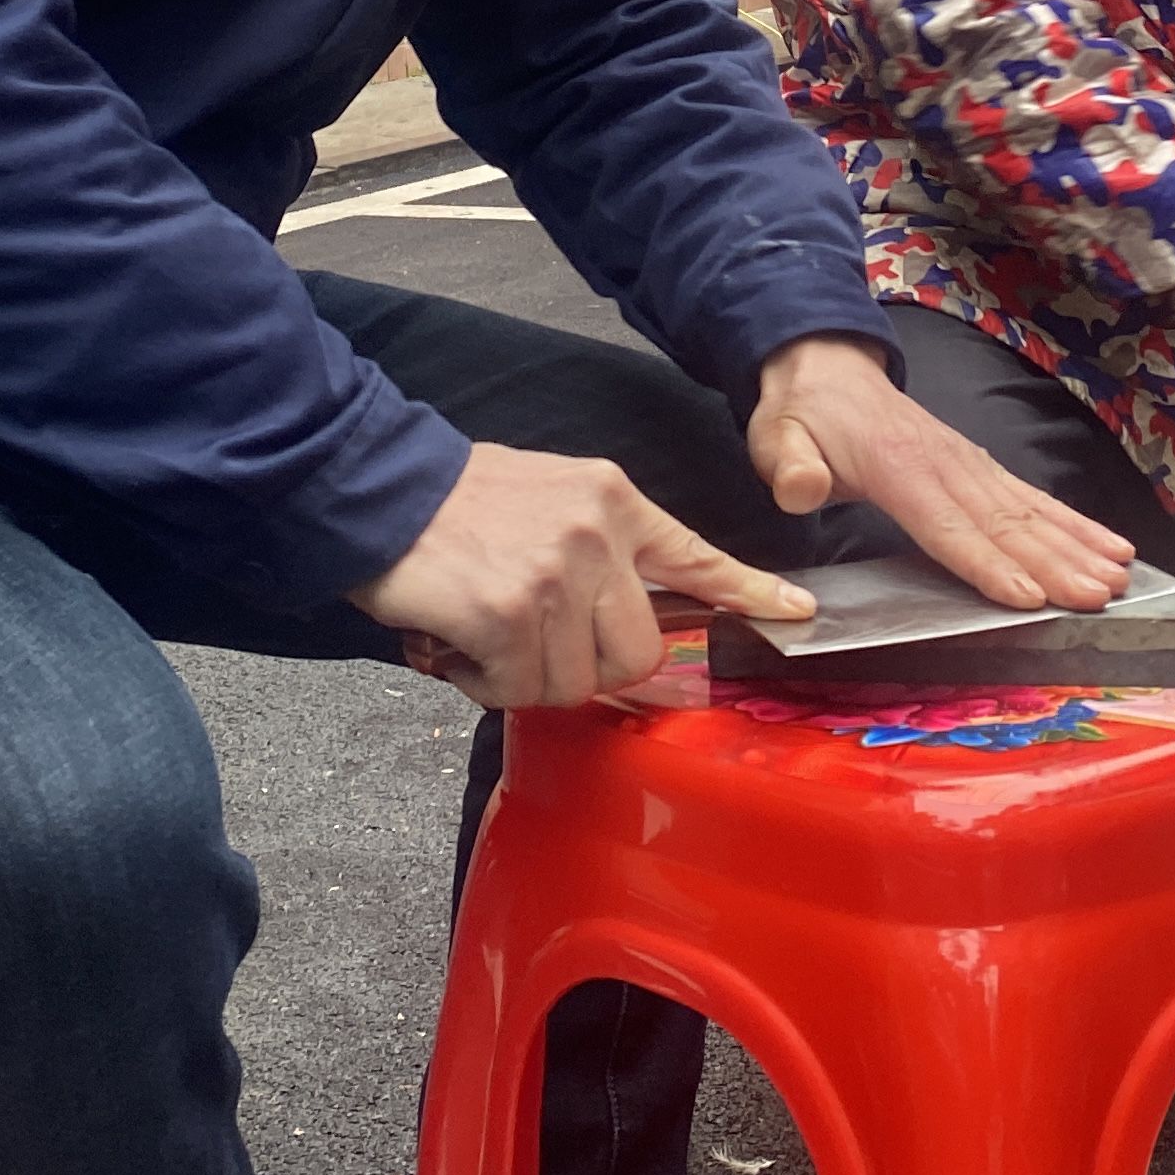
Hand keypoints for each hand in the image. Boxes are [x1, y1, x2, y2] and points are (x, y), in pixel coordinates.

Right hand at [349, 442, 811, 709]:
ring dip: (526, 675)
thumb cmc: (458, 502)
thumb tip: (623, 625)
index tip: (795, 610)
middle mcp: (596, 535)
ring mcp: (556, 574)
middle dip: (587, 666)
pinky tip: (461, 640)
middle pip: (636, 652)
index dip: (747, 590)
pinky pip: (519, 689)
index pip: (694, 555)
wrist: (379, 486)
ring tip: (487, 630)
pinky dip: (485, 680)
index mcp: (613, 500)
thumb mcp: (553, 495)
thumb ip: (600, 548)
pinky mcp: (508, 613)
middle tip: (534, 642)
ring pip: (574, 681)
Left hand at [748, 336, 1136, 610]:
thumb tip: (800, 488)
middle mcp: (946, 464)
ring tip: (1120, 578)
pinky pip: (1034, 498)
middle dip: (1055, 562)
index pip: (946, 523)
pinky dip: (1076, 523)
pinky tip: (1112, 545)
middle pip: (1004, 522)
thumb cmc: (801, 415)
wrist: (826, 367)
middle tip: (1098, 596)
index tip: (1028, 595)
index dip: (986, 562)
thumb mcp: (775, 436)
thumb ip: (788, 465)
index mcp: (897, 465)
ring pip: (1030, 511)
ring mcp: (970, 464)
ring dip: (1078, 546)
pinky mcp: (981, 469)